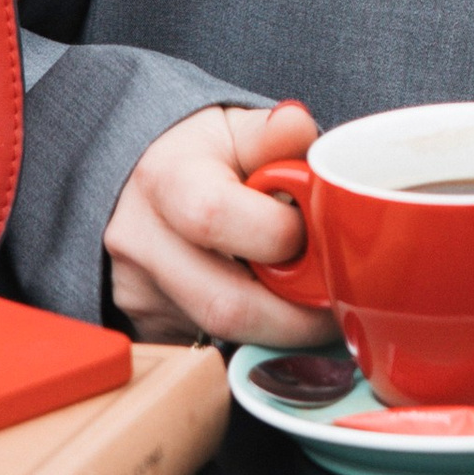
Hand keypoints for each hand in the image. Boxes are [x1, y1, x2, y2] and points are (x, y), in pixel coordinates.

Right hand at [102, 99, 327, 345]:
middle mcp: (142, 243)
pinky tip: (271, 311)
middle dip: (297, 313)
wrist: (138, 184)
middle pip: (225, 305)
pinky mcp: (148, 327)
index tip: (312, 229)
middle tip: (335, 295)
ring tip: (308, 301)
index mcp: (165, 181)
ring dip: (280, 330)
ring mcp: (139, 294)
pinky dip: (252, 337)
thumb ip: (269, 133)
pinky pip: (211, 348)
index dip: (280, 233)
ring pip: (223, 337)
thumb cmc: (198, 156)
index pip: (216, 218)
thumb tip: (294, 126)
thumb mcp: (232, 128)